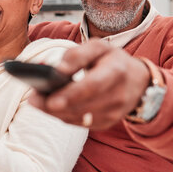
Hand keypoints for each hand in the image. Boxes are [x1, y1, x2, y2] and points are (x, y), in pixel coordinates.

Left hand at [29, 40, 149, 129]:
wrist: (139, 82)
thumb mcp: (99, 48)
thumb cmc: (113, 61)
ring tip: (36, 101)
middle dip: (55, 105)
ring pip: (79, 118)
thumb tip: (57, 69)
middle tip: (33, 99)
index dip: (72, 94)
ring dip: (55, 112)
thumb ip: (78, 54)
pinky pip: (81, 123)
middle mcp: (118, 96)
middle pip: (82, 106)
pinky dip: (64, 116)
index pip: (93, 86)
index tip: (50, 98)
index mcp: (117, 72)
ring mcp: (113, 114)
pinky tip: (50, 107)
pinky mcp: (107, 123)